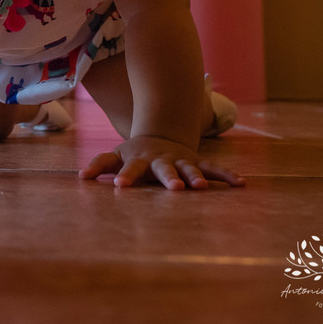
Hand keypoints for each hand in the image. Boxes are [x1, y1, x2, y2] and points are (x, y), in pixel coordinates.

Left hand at [79, 135, 244, 189]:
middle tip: (175, 189)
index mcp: (139, 160)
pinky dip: (227, 176)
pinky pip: (214, 169)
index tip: (119, 186)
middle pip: (164, 169)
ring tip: (202, 188)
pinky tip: (242, 184)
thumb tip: (80, 177)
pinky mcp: (198, 163)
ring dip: (196, 177)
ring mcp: (181, 161)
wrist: (162, 134)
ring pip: (189, 169)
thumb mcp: (116, 155)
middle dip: (169, 178)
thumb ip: (100, 165)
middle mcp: (161, 160)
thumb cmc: (135, 153)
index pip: (129, 168)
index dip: (124, 176)